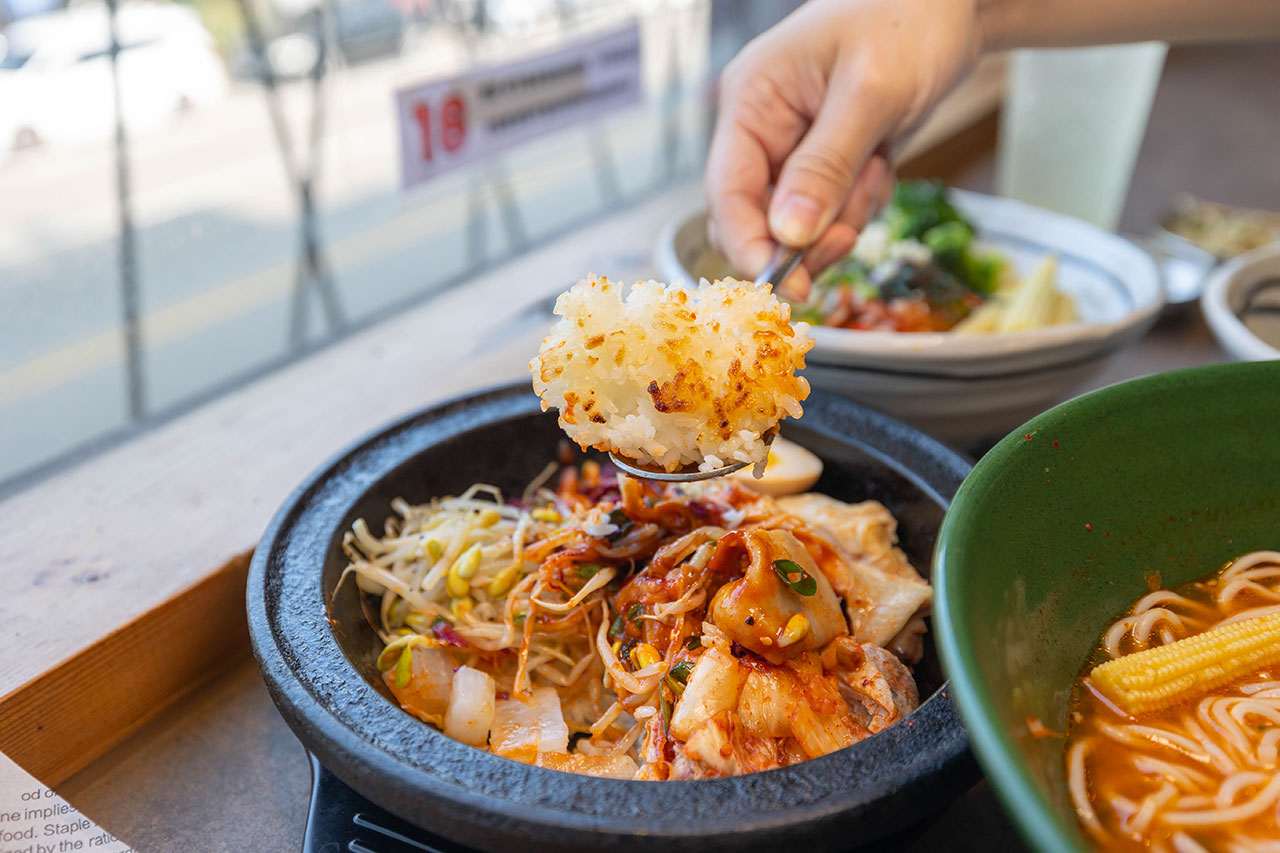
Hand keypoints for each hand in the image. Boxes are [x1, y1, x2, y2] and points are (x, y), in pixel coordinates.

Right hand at [706, 0, 984, 297]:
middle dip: (804, 239)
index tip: (780, 286)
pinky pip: (831, 213)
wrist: (955, 3)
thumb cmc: (910, 20)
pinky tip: (882, 165)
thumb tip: (787, 236)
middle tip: (848, 238)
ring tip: (877, 170)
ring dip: (843, 216)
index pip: (726, 191)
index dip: (748, 244)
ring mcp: (794, 148)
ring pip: (799, 226)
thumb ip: (825, 167)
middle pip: (756, 219)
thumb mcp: (869, 94)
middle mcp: (763, 128)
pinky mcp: (826, 162)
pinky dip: (860, 205)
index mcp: (752, 101)